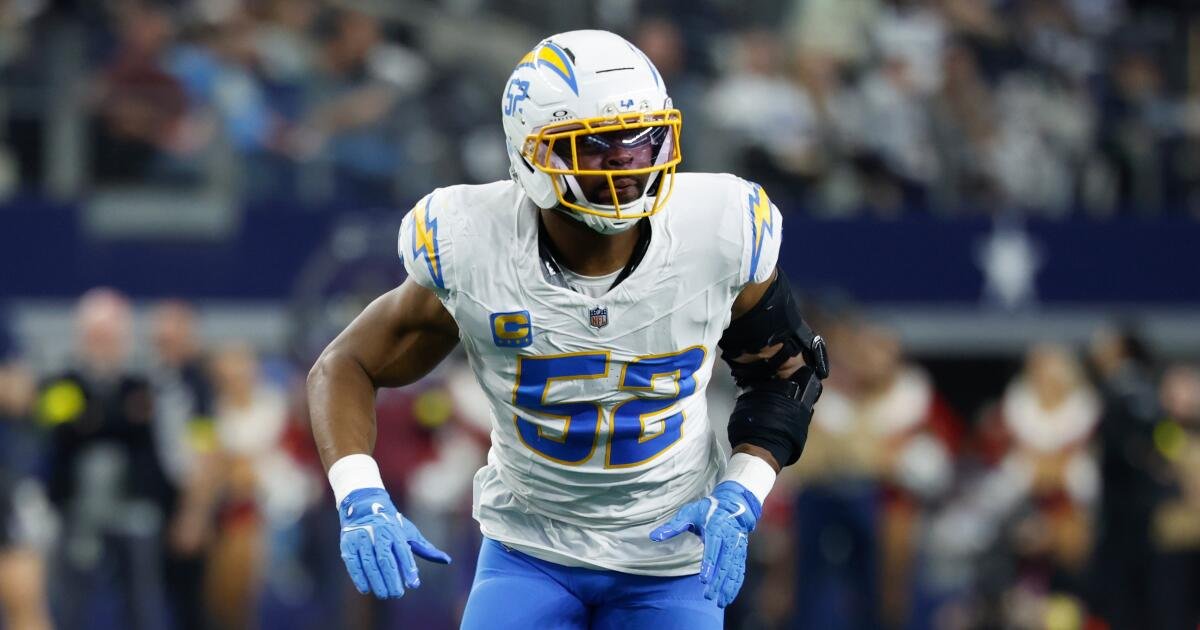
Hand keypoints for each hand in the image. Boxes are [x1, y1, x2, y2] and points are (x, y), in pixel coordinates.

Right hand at [338, 488, 450, 598]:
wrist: (363, 508)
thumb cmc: (391, 525)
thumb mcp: (409, 533)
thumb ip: (425, 548)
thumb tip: (447, 560)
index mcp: (394, 530)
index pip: (403, 551)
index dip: (408, 568)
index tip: (413, 584)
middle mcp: (378, 533)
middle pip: (385, 559)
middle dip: (392, 578)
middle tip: (397, 594)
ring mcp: (361, 538)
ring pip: (369, 563)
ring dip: (377, 581)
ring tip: (385, 594)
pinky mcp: (348, 544)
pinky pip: (353, 564)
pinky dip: (359, 578)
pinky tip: (366, 589)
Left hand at [649, 481, 760, 607]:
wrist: (733, 505)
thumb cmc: (707, 510)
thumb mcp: (689, 513)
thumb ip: (673, 526)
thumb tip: (654, 536)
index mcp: (716, 529)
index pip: (713, 549)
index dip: (709, 565)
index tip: (703, 580)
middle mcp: (729, 540)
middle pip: (724, 564)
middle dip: (717, 582)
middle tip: (708, 596)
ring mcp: (736, 547)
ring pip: (733, 570)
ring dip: (727, 587)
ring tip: (720, 602)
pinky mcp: (740, 553)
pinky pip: (739, 571)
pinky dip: (735, 585)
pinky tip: (729, 597)